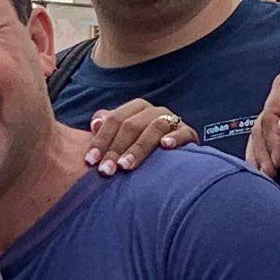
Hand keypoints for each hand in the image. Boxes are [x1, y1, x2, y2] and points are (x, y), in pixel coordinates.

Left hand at [79, 98, 196, 172]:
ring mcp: (172, 120)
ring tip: (126, 166)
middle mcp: (153, 111)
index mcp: (135, 108)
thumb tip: (95, 124)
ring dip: (139, 148)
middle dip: (116, 149)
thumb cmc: (140, 146)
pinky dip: (175, 138)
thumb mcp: (121, 136)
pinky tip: (165, 146)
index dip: (101, 140)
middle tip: (106, 171)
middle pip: (131, 125)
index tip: (90, 161)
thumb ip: (107, 128)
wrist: (175, 157)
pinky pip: (183, 132)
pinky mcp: (189, 132)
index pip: (114, 120)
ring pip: (154, 128)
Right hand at [244, 58, 279, 177]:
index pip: (270, 115)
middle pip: (262, 128)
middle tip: (271, 176)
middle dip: (264, 153)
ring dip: (261, 157)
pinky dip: (267, 156)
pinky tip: (267, 173)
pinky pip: (272, 142)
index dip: (272, 140)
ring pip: (262, 137)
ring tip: (267, 179)